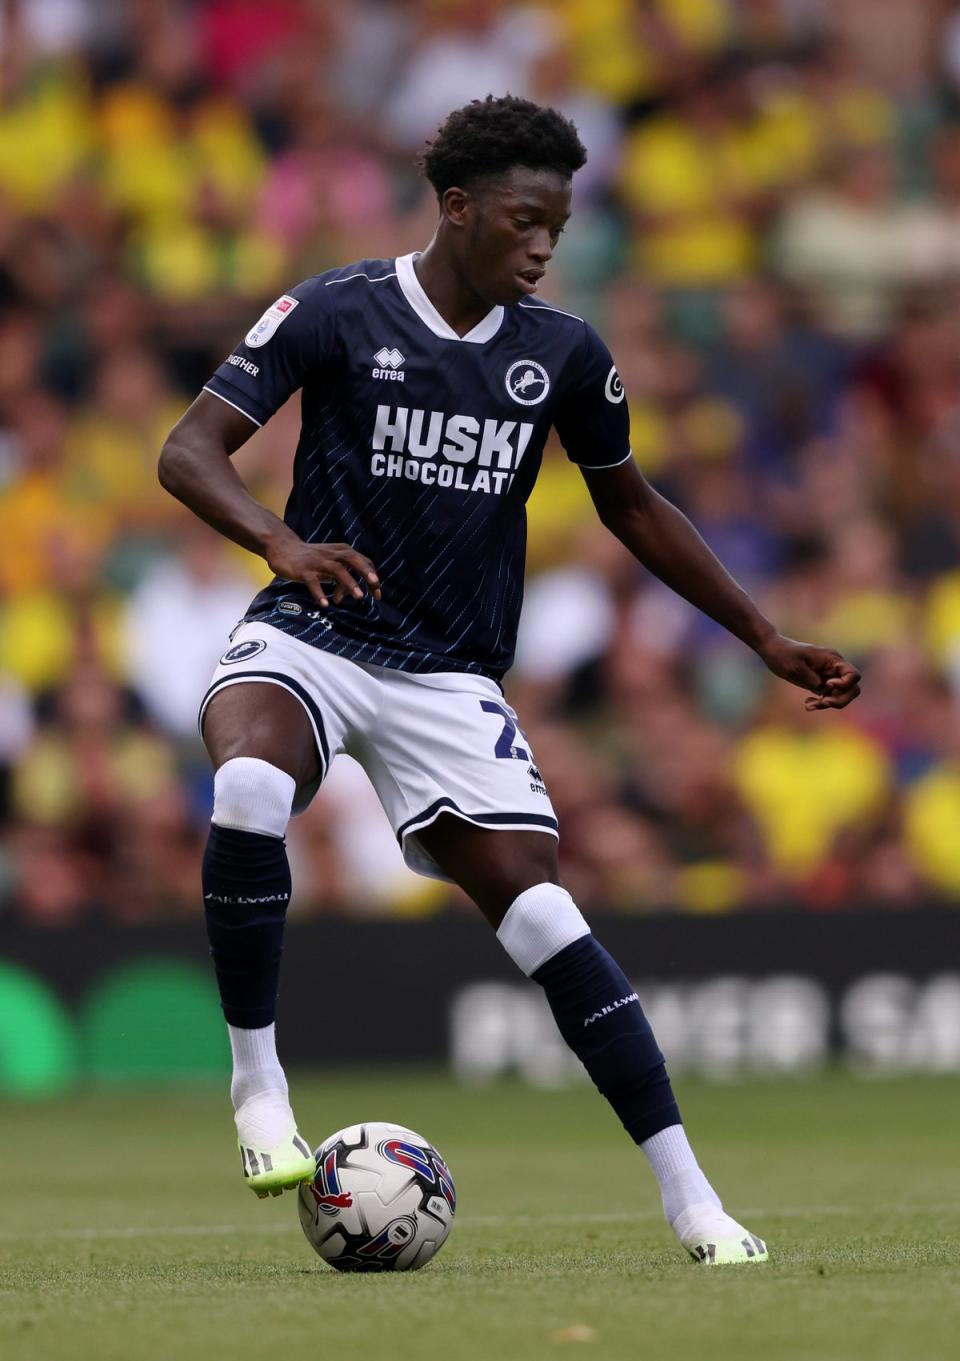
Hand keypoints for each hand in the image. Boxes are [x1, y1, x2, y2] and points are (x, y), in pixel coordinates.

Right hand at [266, 536, 380, 608]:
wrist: (283, 548)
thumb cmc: (311, 558)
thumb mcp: (329, 565)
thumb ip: (340, 579)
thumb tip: (344, 597)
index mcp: (341, 551)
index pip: (362, 561)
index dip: (372, 576)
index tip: (377, 594)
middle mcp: (332, 554)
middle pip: (353, 559)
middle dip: (365, 572)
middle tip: (374, 584)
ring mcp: (318, 562)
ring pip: (337, 570)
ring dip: (349, 583)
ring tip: (359, 597)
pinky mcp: (304, 570)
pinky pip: (313, 582)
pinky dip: (320, 593)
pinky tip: (325, 604)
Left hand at [755, 634, 860, 710]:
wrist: (773, 650)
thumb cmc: (783, 655)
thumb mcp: (795, 667)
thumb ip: (812, 679)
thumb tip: (824, 689)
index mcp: (832, 659)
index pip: (853, 675)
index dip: (845, 685)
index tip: (828, 685)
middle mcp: (834, 667)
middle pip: (852, 688)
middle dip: (841, 699)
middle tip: (823, 702)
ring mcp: (829, 676)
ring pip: (841, 695)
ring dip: (829, 703)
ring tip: (810, 705)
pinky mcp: (821, 683)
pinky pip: (829, 697)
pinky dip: (821, 703)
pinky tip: (807, 704)